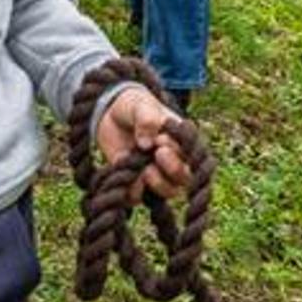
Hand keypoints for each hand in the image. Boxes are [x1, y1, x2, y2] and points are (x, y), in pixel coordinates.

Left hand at [96, 87, 192, 202]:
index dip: (179, 152)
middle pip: (185, 178)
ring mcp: (156, 173)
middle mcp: (174, 159)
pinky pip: (140, 197)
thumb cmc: (134, 106)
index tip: (160, 139)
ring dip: (158, 183)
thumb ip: (147, 120)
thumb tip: (146, 144)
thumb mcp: (140, 105)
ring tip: (143, 170)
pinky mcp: (136, 183)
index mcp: (181, 140)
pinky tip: (125, 175)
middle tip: (157, 153)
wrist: (109, 113)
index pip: (192, 155)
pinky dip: (133, 191)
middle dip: (173, 169)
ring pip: (169, 191)